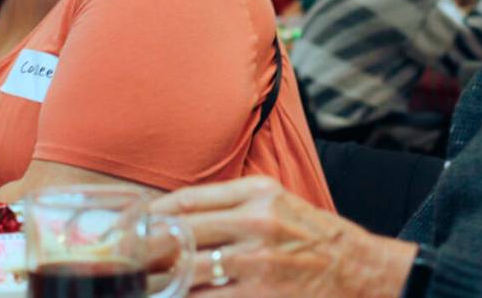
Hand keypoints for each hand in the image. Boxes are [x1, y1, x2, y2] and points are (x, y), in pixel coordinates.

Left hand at [151, 176, 415, 297]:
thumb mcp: (278, 201)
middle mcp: (256, 222)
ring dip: (157, 282)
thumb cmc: (314, 237)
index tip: (130, 226)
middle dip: (142, 251)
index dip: (150, 216)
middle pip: (179, 235)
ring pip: (186, 272)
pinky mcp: (259, 296)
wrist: (360, 271)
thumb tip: (176, 216)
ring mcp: (257, 262)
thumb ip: (232, 202)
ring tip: (140, 285)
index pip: (186, 201)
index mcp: (258, 193)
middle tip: (121, 260)